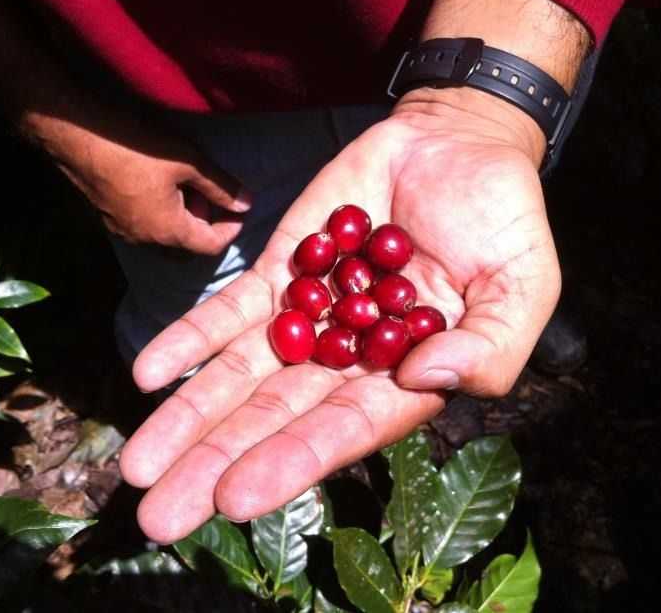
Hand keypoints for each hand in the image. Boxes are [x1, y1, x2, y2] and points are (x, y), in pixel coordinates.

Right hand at [28, 108, 251, 252]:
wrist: (76, 136)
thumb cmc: (136, 148)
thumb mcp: (188, 162)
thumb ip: (220, 185)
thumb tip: (248, 204)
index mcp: (169, 232)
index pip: (211, 245)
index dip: (232, 228)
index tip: (239, 206)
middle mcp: (145, 240)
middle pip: (187, 248)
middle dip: (205, 227)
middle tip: (210, 195)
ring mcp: (122, 231)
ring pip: (163, 238)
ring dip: (182, 219)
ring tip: (186, 185)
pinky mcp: (107, 218)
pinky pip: (143, 227)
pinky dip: (160, 215)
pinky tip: (160, 185)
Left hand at [119, 88, 560, 542]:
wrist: (457, 145)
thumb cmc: (502, 222)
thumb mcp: (523, 286)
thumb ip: (490, 345)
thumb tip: (428, 377)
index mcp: (404, 378)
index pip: (342, 430)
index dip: (292, 462)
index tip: (236, 498)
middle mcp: (345, 360)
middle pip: (273, 419)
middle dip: (217, 464)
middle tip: (159, 516)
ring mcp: (308, 315)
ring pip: (239, 376)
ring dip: (188, 417)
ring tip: (137, 465)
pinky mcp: (281, 269)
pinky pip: (230, 311)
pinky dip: (190, 340)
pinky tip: (148, 373)